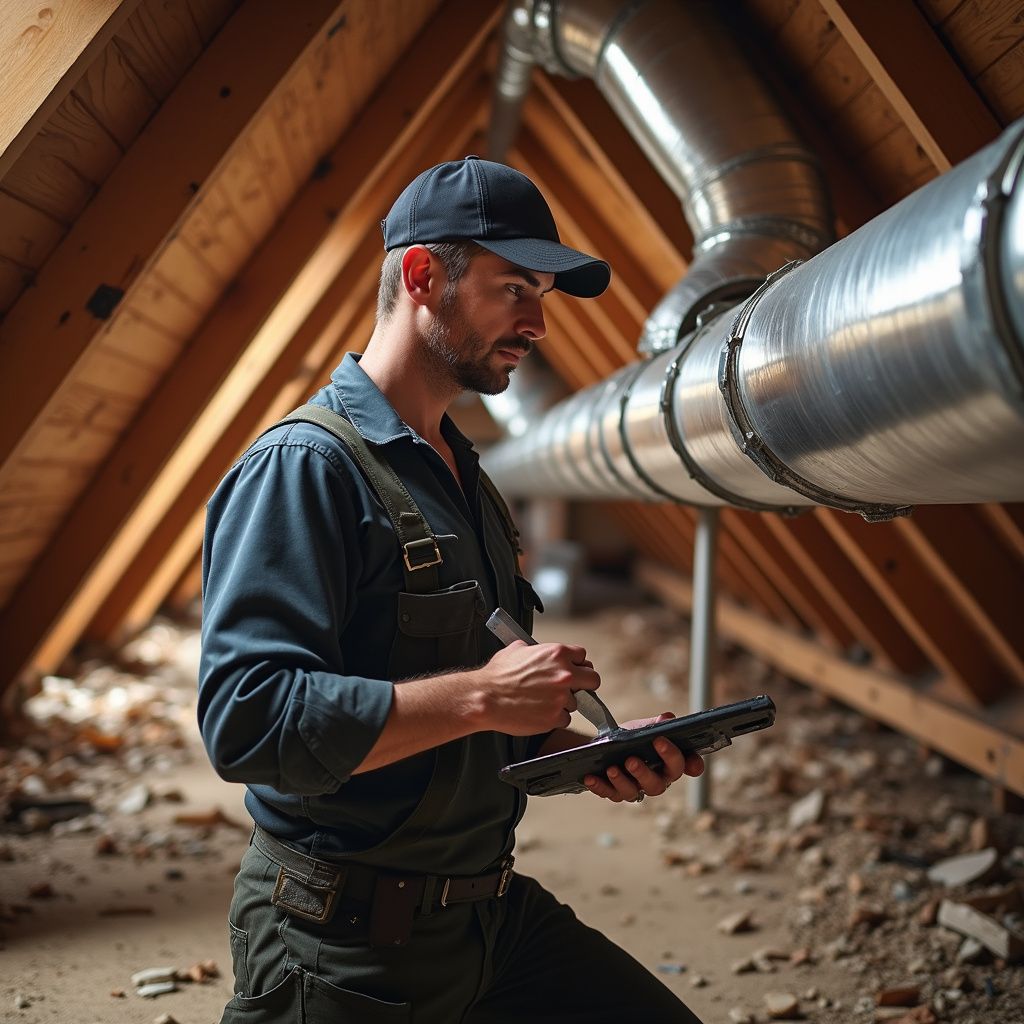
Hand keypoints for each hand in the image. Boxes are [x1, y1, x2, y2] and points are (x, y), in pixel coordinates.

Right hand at [474, 640, 600, 735]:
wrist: (485, 697)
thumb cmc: (497, 675)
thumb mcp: (517, 649)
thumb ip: (535, 650)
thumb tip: (537, 651)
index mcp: (557, 654)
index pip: (583, 656)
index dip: (577, 664)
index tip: (573, 670)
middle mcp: (564, 674)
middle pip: (593, 680)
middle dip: (584, 684)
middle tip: (573, 688)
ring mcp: (562, 698)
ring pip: (576, 702)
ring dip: (563, 703)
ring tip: (542, 701)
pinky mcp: (555, 717)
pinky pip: (565, 719)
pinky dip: (555, 718)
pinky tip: (540, 712)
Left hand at [582, 712, 703, 802]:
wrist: (606, 745)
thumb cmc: (632, 738)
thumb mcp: (643, 728)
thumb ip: (656, 724)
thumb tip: (667, 718)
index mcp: (669, 764)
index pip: (687, 766)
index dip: (691, 764)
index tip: (683, 757)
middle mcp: (656, 780)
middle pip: (657, 784)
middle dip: (644, 773)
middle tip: (632, 760)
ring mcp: (635, 789)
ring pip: (632, 792)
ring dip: (621, 781)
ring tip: (611, 768)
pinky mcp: (615, 792)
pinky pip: (608, 793)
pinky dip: (599, 786)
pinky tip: (590, 777)